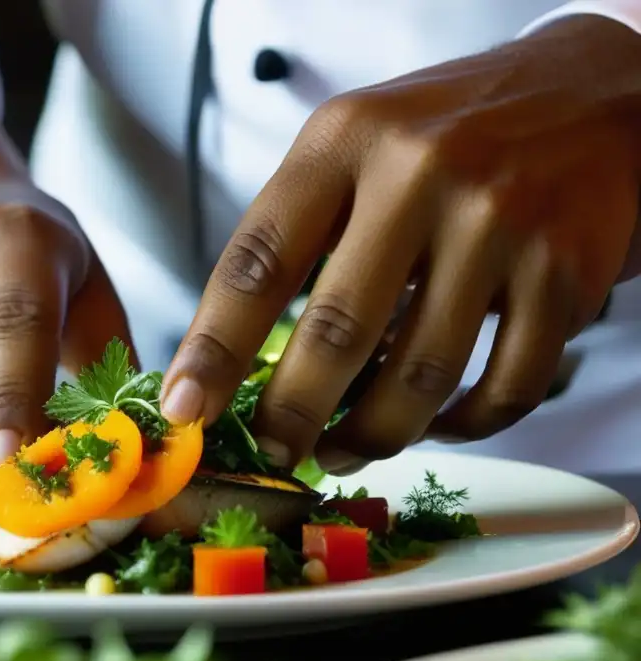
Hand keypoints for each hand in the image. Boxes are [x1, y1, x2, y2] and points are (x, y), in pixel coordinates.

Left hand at [162, 14, 640, 473]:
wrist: (593, 93)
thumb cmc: (450, 133)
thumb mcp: (358, 146)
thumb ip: (302, 232)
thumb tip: (237, 359)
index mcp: (345, 141)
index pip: (257, 261)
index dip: (213, 349)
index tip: (184, 410)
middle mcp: (420, 173)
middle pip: (336, 332)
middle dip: (291, 414)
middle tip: (274, 449)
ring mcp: (499, 222)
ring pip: (418, 378)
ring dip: (372, 435)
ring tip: (343, 449)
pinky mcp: (566, 270)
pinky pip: (504, 389)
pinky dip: (464, 428)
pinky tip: (436, 424)